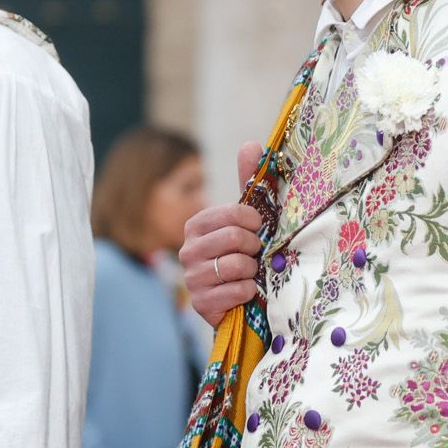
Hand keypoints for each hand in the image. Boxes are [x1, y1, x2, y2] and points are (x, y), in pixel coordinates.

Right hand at [180, 141, 264, 327]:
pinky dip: (249, 291)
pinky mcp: (200, 304)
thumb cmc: (246, 256)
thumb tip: (250, 144)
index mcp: (196, 225)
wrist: (242, 303)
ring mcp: (191, 278)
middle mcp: (187, 250)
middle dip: (254, 247)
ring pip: (236, 265)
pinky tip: (246, 292)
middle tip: (256, 254)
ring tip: (250, 273)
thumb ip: (249, 183)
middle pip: (233, 238)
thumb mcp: (249, 220)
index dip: (253, 221)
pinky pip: (236, 290)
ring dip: (253, 271)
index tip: (259, 228)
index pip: (231, 213)